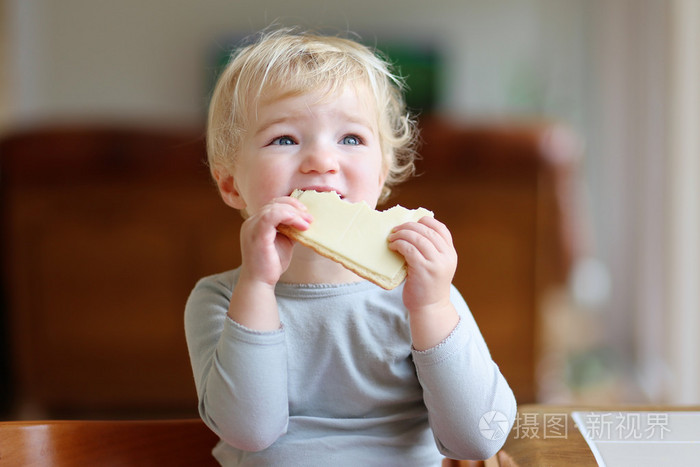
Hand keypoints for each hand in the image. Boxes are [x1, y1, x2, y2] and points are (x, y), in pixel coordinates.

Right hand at [238, 196, 311, 286]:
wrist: (260, 283)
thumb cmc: (271, 264)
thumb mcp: (284, 241)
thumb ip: (290, 229)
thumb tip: (305, 220)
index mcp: (257, 222)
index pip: (273, 204)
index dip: (291, 204)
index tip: (306, 214)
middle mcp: (251, 222)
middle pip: (274, 202)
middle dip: (295, 206)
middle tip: (309, 217)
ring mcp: (252, 227)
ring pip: (274, 207)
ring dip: (294, 213)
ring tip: (307, 223)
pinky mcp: (257, 234)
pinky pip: (271, 216)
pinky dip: (289, 216)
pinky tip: (301, 225)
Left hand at [388, 216, 458, 348]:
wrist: (430, 307)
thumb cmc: (428, 285)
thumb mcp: (436, 265)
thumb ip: (431, 250)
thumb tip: (411, 230)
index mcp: (450, 253)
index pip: (441, 229)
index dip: (426, 221)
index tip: (412, 222)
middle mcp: (446, 256)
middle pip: (427, 231)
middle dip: (409, 226)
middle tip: (396, 229)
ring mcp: (436, 263)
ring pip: (418, 238)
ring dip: (402, 234)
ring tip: (392, 237)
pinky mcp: (423, 270)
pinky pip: (409, 249)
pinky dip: (399, 244)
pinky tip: (393, 247)